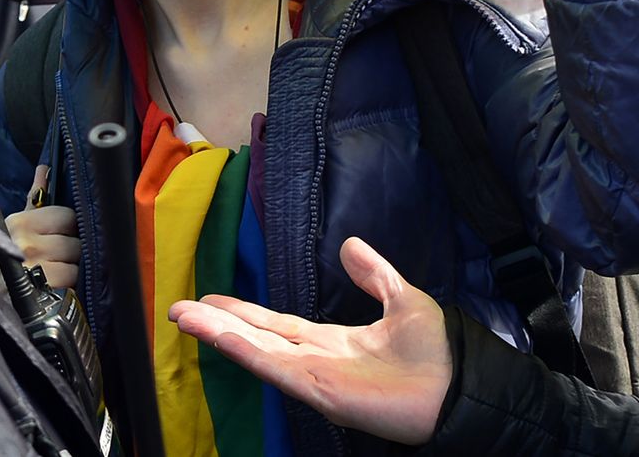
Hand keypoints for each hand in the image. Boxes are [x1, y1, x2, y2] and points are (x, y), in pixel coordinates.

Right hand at [5, 165, 79, 287]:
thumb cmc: (8, 259)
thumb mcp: (17, 227)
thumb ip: (35, 198)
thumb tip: (44, 169)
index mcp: (20, 223)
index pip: (67, 216)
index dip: (68, 228)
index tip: (59, 235)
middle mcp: (25, 242)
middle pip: (74, 240)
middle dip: (70, 250)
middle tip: (56, 257)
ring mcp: (34, 266)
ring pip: (75, 261)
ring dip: (69, 269)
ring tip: (54, 271)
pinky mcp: (42, 288)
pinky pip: (71, 279)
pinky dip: (67, 285)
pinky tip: (54, 285)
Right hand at [168, 237, 451, 445]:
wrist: (459, 385)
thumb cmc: (437, 353)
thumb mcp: (403, 299)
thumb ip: (374, 275)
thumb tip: (350, 244)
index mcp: (332, 342)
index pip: (276, 324)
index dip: (244, 311)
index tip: (211, 298)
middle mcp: (315, 360)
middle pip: (256, 337)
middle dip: (217, 323)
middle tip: (179, 308)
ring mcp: (314, 378)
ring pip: (257, 352)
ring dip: (220, 334)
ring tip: (186, 318)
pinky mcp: (321, 393)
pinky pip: (277, 371)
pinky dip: (248, 355)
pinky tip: (223, 339)